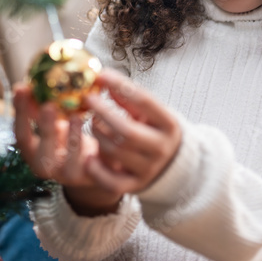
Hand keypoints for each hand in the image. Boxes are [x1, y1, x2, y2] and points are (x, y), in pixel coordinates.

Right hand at [13, 81, 121, 214]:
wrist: (99, 166)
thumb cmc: (70, 140)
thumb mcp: (54, 124)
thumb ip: (41, 109)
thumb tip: (30, 81)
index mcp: (34, 153)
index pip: (21, 135)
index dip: (20, 113)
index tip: (21, 88)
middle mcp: (48, 167)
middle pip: (41, 153)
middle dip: (44, 128)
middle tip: (47, 106)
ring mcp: (70, 176)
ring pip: (69, 165)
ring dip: (72, 139)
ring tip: (76, 116)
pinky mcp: (93, 178)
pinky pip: (96, 168)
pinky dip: (98, 148)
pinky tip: (100, 127)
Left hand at [84, 69, 181, 195]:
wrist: (173, 164)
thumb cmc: (155, 130)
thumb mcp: (150, 112)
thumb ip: (129, 98)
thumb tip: (103, 78)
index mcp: (168, 124)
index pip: (145, 101)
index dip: (121, 86)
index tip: (102, 74)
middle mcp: (161, 148)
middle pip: (127, 131)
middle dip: (104, 112)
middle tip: (88, 99)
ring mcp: (149, 169)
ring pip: (115, 151)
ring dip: (98, 134)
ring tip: (92, 122)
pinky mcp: (135, 186)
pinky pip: (111, 182)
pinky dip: (97, 170)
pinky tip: (88, 157)